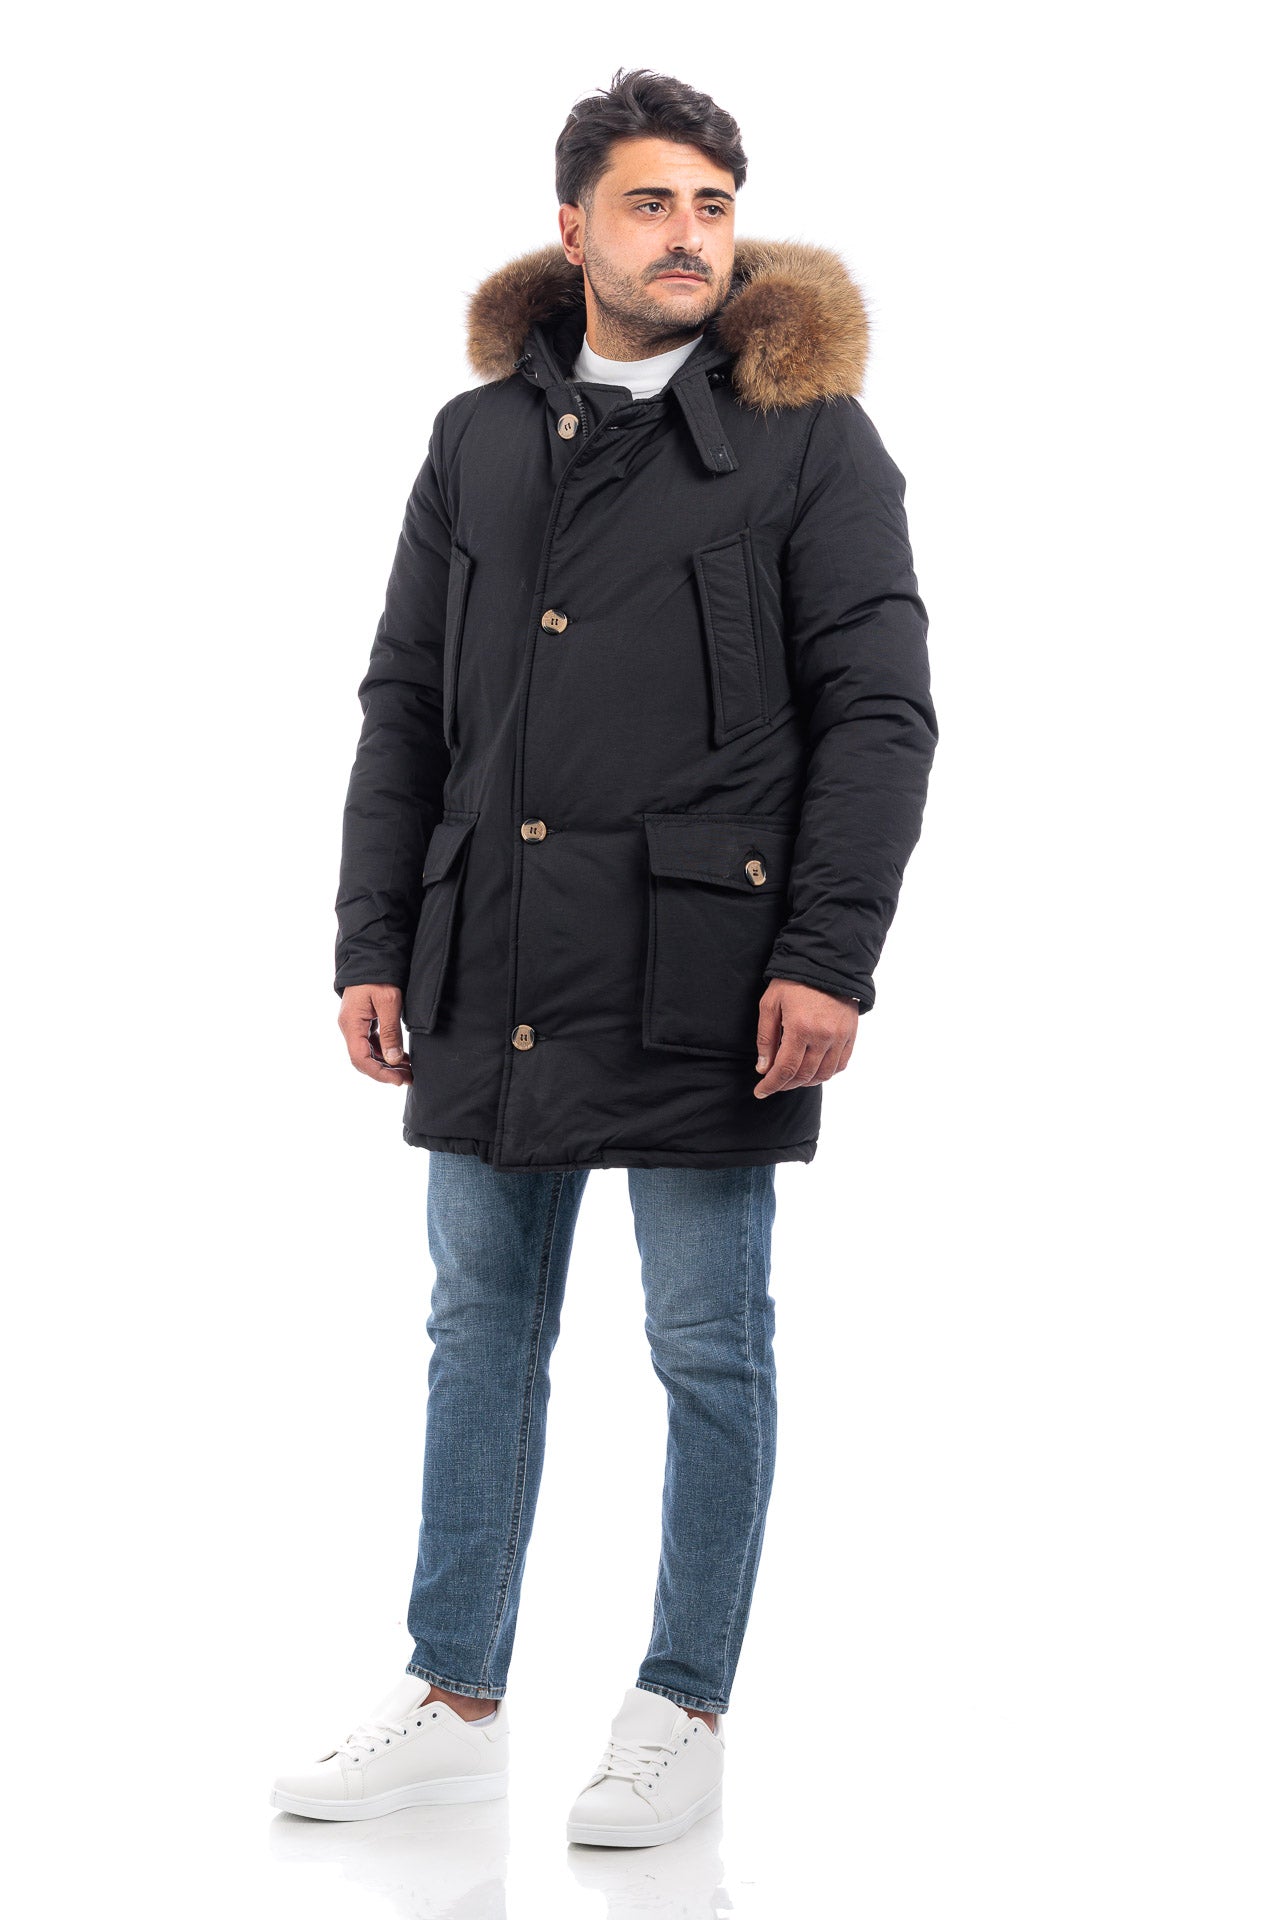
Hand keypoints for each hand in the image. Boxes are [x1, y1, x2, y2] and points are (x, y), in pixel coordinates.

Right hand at [338, 984, 413, 1085]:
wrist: (371, 956)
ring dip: (387, 1064)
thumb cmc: (379, 975)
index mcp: (351, 1024)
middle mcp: (349, 1027)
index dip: (379, 1073)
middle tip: (408, 1079)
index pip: (360, 1059)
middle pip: (364, 1059)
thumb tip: (393, 1059)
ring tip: (408, 1071)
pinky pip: (372, 1043)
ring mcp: (355, 1025)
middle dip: (385, 1072)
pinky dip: (386, 1052)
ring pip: (369, 1053)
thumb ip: (390, 1032)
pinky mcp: (363, 1021)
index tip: (397, 1080)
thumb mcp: (388, 1001)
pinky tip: (402, 1057)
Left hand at [753, 980, 856, 1097]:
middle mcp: (823, 1036)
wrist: (826, 963)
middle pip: (804, 1075)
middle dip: (785, 1085)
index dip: (771, 1085)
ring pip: (823, 1074)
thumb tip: (763, 1068)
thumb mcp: (770, 1004)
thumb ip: (765, 1038)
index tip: (760, 1091)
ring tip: (792, 1079)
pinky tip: (813, 1071)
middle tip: (773, 1084)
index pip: (785, 1069)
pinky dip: (826, 1073)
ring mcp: (840, 1037)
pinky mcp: (850, 1034)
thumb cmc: (793, 981)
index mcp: (800, 1028)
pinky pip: (840, 1065)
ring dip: (805, 1082)